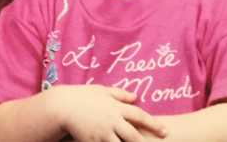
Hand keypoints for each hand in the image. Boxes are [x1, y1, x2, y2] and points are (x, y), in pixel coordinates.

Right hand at [49, 85, 167, 141]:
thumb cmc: (81, 96)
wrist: (61, 107)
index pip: (139, 115)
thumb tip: (136, 96)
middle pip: (134, 135)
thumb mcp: (100, 90)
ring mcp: (102, 133)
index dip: (154, 124)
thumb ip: (119, 94)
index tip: (165, 132)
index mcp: (115, 107)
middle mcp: (111, 121)